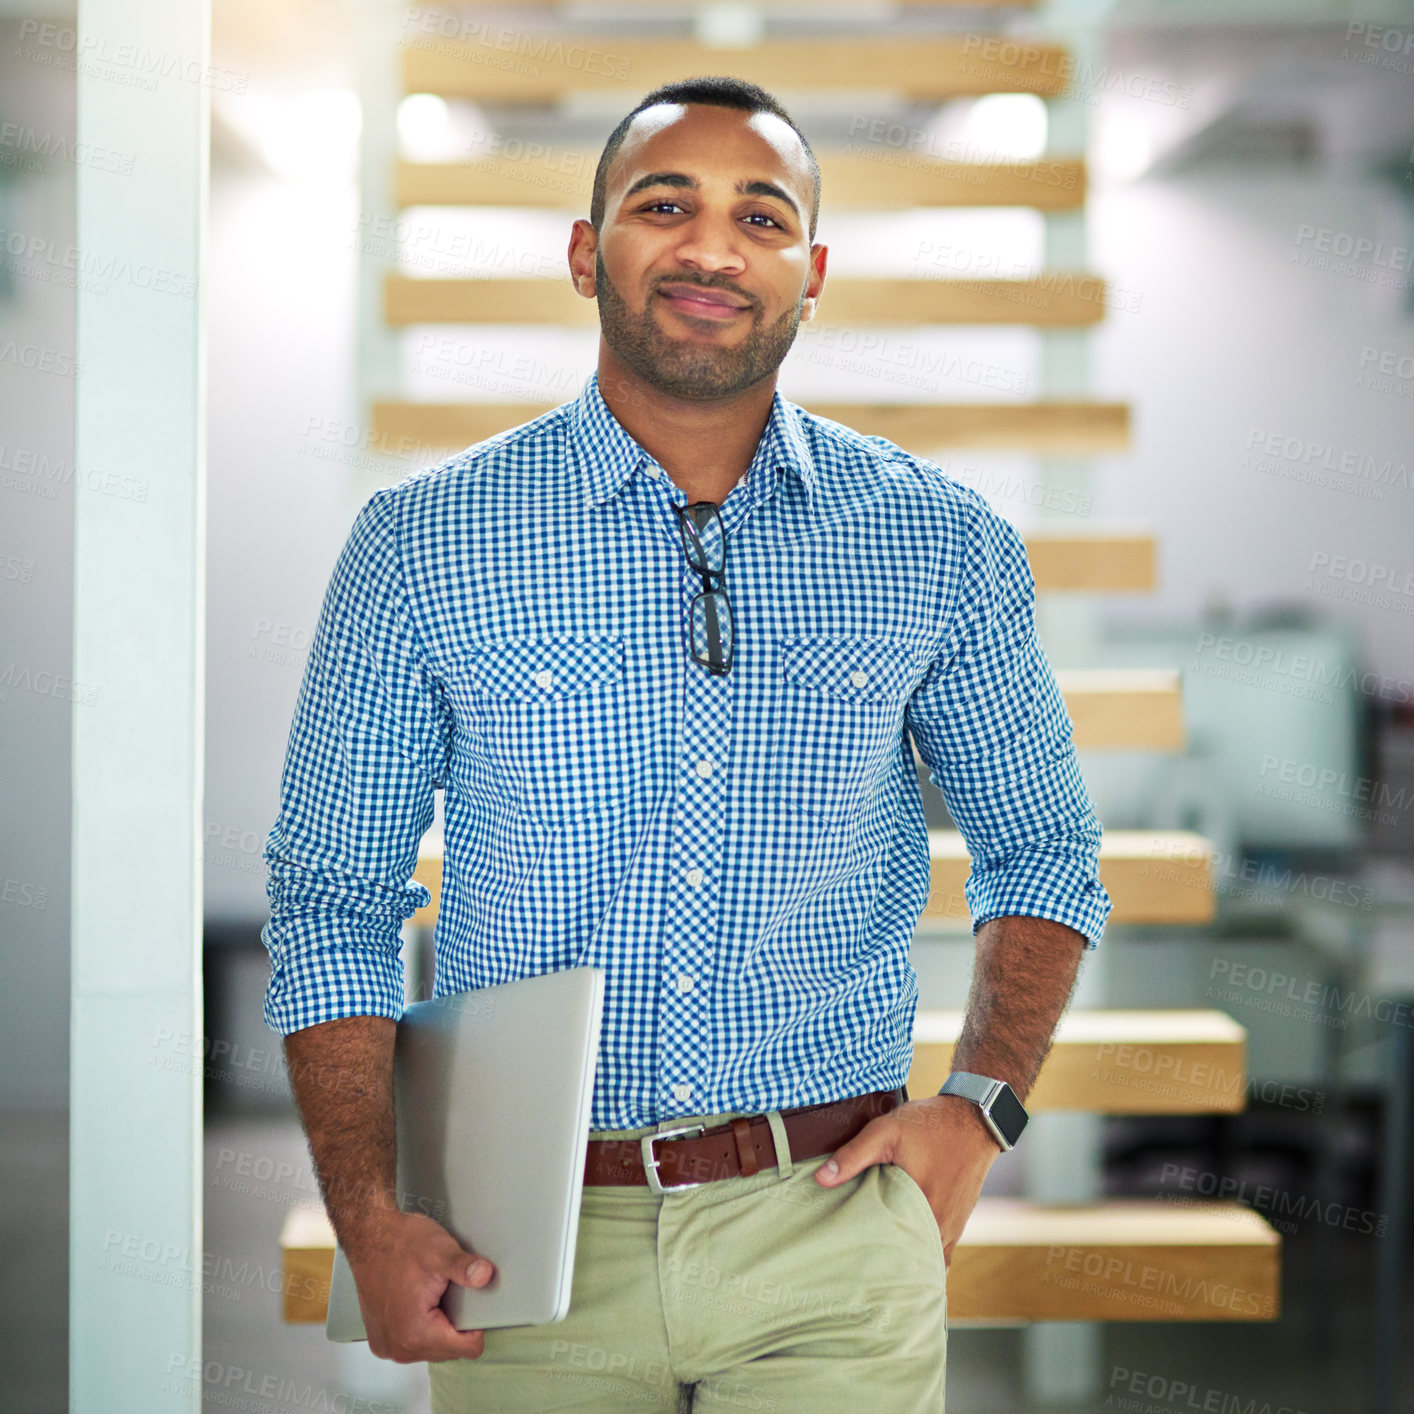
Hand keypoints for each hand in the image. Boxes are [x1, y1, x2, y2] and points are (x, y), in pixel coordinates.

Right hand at [343, 1209, 497, 1362]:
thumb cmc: (401, 1242)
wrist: (369, 1236)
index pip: (468, 1348)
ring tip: (431, 1295)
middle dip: (454, 1323)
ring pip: (433, 1348)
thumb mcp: (439, 1250)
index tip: (468, 1299)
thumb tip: (485, 1275)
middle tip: (445, 1292)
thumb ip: (463, 1266)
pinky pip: (414, 1343)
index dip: (476, 1322)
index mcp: (415, 1333)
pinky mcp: (381, 1340)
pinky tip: (418, 1301)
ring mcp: (387, 1346)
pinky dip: (422, 1326)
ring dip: (438, 1325)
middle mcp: (398, 1348)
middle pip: (450, 1350)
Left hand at [813, 1095, 999, 1266]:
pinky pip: (938, 1254)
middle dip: (882, 1263)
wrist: (975, 1120)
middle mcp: (939, 1227)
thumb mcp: (886, 1131)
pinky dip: (921, 1256)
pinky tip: (904, 1253)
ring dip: (903, 1260)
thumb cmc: (930, 1124)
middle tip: (855, 1263)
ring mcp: (951, 1229)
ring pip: (923, 1259)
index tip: (846, 1257)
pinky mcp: (957, 1224)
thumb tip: (821, 1180)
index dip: (866, 1255)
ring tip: (875, 1260)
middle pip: (906, 1260)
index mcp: (921, 1209)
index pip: (889, 1250)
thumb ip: (853, 1155)